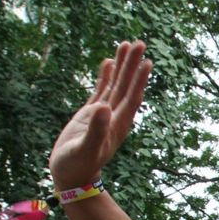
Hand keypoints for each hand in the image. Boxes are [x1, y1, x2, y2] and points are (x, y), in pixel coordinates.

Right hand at [48, 40, 151, 189]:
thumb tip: (103, 107)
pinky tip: (109, 62)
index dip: (138, 79)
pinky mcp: (91, 114)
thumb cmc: (78, 166)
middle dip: (133, 65)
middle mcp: (114, 116)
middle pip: (126, 86)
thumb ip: (95, 129)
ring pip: (115, 84)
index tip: (147, 61)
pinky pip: (101, 90)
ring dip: (122, 66)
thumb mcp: (85, 149)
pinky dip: (105, 76)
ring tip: (127, 44)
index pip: (131, 97)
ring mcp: (103, 114)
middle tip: (140, 43)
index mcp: (117, 124)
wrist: (71, 176)